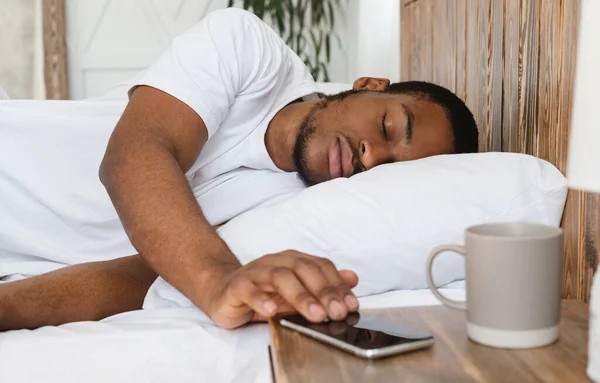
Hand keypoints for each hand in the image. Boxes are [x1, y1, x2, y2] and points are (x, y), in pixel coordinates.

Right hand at [205, 250, 358, 328]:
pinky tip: (272, 310)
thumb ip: (324, 286)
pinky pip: (248, 289)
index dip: (337, 284)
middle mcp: (276, 261)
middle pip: (303, 269)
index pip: (320, 266)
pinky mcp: (236, 285)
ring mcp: (256, 272)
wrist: (223, 291)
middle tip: (337, 312)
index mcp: (293, 260)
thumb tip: (352, 278)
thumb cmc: (264, 293)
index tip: (350, 305)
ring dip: (300, 296)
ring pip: (279, 277)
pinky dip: (261, 299)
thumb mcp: (298, 291)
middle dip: (323, 291)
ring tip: (315, 314)